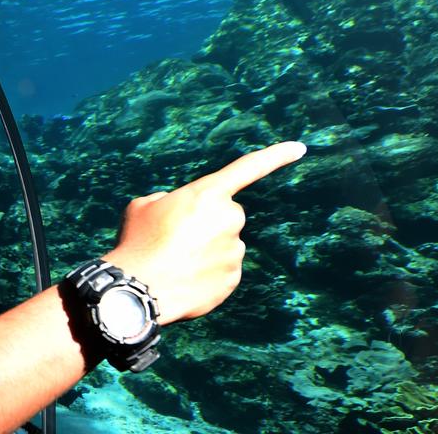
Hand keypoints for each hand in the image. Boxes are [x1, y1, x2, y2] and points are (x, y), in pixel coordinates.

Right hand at [102, 141, 305, 324]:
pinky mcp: (233, 278)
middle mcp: (228, 219)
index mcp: (207, 194)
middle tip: (175, 238)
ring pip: (224, 244)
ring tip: (174, 261)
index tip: (299, 148)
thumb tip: (181, 213)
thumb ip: (170, 201)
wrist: (138, 290)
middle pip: (226, 214)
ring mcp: (234, 250)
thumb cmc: (138, 243)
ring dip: (204, 249)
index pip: (249, 168)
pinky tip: (184, 278)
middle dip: (208, 223)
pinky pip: (223, 270)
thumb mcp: (144, 206)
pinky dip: (206, 273)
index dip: (277, 156)